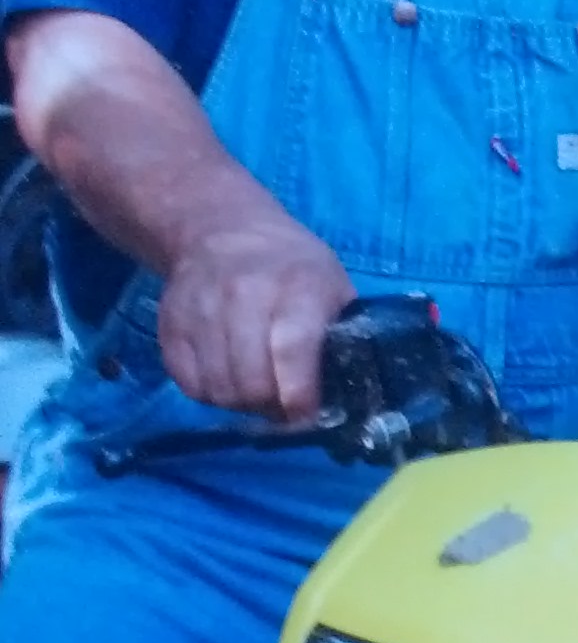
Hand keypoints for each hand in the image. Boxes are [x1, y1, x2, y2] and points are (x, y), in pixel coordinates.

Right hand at [158, 221, 353, 420]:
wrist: (224, 229)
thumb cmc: (292, 268)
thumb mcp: (334, 288)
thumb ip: (340, 338)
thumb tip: (343, 396)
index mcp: (297, 285)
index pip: (291, 351)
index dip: (298, 396)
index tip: (304, 413)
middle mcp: (244, 293)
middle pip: (251, 381)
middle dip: (270, 406)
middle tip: (280, 404)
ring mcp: (201, 307)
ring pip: (218, 389)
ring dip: (240, 403)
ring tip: (255, 390)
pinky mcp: (170, 323)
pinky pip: (189, 383)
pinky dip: (209, 393)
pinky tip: (226, 378)